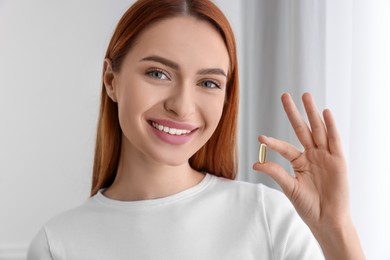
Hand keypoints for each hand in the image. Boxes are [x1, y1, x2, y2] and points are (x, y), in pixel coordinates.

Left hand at [253, 92, 349, 229]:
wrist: (326, 219)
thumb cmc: (308, 205)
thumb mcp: (289, 187)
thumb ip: (275, 172)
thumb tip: (255, 163)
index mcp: (299, 161)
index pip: (284, 147)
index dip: (273, 142)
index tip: (261, 137)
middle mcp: (312, 155)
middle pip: (302, 129)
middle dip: (294, 113)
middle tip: (285, 95)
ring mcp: (325, 156)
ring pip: (318, 130)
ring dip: (312, 113)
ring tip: (306, 96)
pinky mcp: (338, 160)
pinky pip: (334, 140)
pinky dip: (330, 126)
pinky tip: (324, 113)